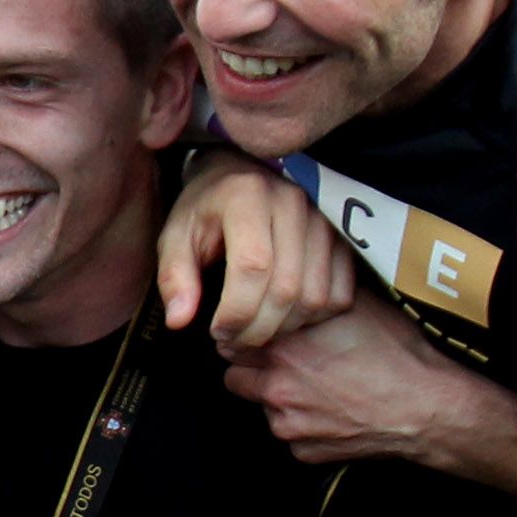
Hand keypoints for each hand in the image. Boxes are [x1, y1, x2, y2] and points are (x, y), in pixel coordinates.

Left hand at [158, 148, 355, 346]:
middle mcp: (293, 202)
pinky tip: (283, 318)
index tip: (216, 331)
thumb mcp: (175, 236)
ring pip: (315, 296)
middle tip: (233, 342)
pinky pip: (339, 293)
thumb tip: (179, 320)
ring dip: (285, 328)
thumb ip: (174, 277)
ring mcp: (324, 219)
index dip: (236, 311)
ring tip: (254, 332)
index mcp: (246, 196)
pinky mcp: (341, 237)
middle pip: (286, 288)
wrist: (242, 174)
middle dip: (258, 329)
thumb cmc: (205, 210)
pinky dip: (313, 318)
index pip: (252, 267)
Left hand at [219, 288, 476, 464]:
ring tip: (318, 388)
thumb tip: (295, 283)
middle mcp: (276, 388)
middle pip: (235, 379)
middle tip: (283, 364)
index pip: (228, 344)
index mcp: (281, 348)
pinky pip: (292, 437)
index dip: (243, 340)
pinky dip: (305, 426)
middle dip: (252, 372)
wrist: (427, 406)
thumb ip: (314, 298)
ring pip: (264, 409)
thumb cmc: (397, 352)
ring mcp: (288, 424)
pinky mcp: (304, 452)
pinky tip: (334, 412)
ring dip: (280, 399)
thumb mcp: (356, 306)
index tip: (256, 339)